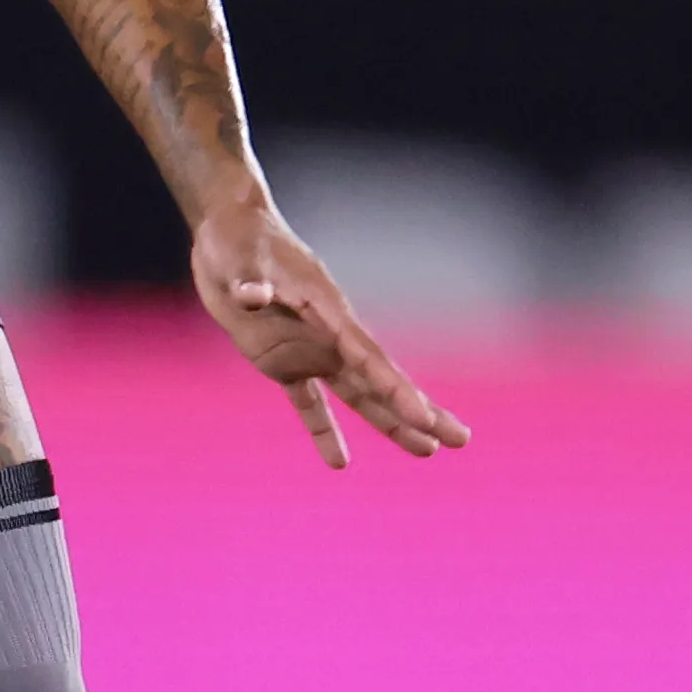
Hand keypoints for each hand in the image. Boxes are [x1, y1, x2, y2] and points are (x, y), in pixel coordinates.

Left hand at [191, 194, 469, 469]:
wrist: (230, 229)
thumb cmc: (239, 237)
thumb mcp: (238, 256)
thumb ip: (249, 280)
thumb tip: (252, 296)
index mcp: (325, 309)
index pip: (366, 355)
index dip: (392, 387)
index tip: (421, 414)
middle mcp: (327, 334)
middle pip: (379, 380)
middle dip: (417, 410)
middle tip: (461, 439)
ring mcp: (307, 348)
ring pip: (357, 394)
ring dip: (389, 422)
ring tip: (428, 451)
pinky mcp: (280, 358)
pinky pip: (307, 400)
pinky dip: (322, 429)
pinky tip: (339, 462)